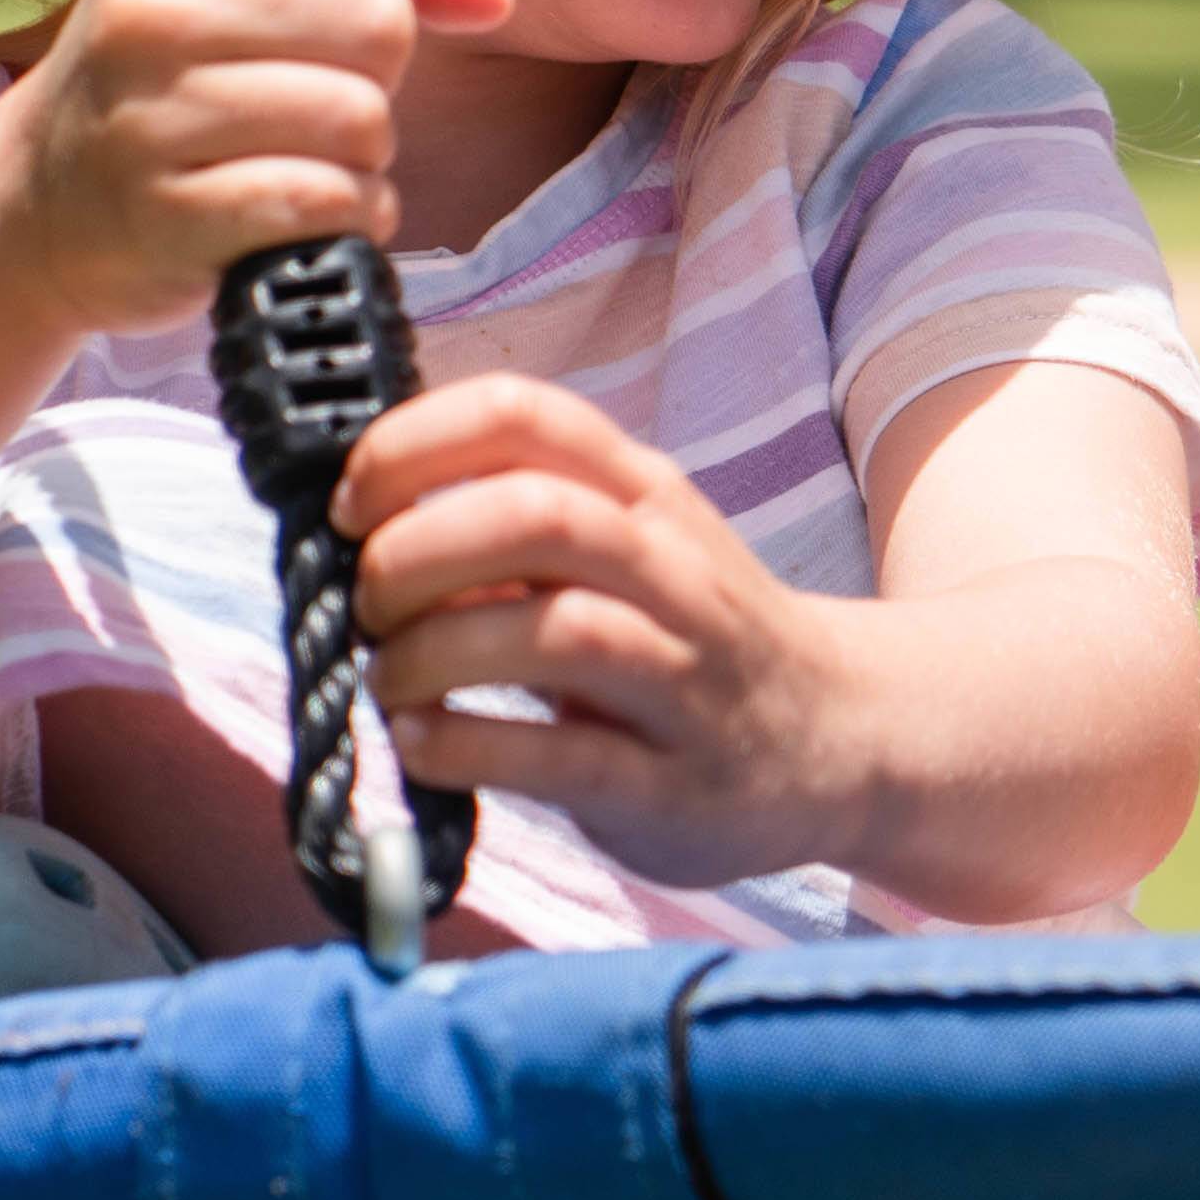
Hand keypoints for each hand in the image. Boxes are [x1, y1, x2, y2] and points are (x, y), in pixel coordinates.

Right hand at [0, 0, 509, 336]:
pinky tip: (295, 213)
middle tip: (306, 96)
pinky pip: (330, 203)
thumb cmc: (191, 70)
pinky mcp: (168, 215)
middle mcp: (155, 5)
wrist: (47, 195)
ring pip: (363, 120)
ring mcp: (150, 114)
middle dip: (375, 74)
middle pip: (383, 24)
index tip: (325, 18)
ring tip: (294, 156)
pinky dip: (344, 218)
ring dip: (361, 157)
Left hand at [343, 376, 875, 893]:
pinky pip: (564, 757)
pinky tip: (424, 746)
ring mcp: (684, 680)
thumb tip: (368, 530)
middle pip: (534, 514)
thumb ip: (516, 534)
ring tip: (391, 680)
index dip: (408, 447)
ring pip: (557, 630)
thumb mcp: (627, 555)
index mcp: (644, 496)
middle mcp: (672, 573)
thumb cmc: (700, 642)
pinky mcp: (673, 784)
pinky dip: (468, 747)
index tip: (350, 506)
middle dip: (414, 553)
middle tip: (368, 604)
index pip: (522, 415)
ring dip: (436, 652)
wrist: (849, 740)